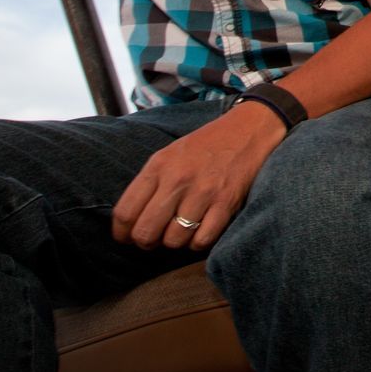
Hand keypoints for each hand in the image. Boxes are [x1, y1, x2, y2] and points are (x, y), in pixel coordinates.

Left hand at [110, 103, 285, 251]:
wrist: (249, 129)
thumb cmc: (206, 145)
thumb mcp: (169, 154)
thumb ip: (149, 184)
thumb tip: (131, 221)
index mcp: (158, 166)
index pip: (125, 212)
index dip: (121, 233)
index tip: (127, 238)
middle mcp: (177, 180)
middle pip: (145, 232)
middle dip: (146, 243)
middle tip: (154, 239)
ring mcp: (203, 192)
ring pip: (173, 240)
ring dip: (175, 242)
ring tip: (181, 231)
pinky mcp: (226, 202)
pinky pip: (202, 240)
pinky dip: (198, 243)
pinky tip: (200, 231)